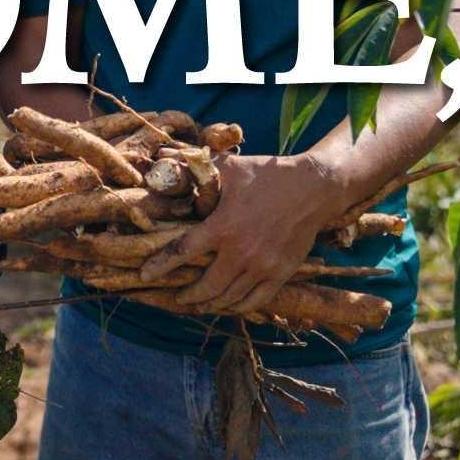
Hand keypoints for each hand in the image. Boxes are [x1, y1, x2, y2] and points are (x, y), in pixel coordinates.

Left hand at [142, 154, 346, 315]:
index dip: (160, 266)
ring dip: (209, 304)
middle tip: (177, 298)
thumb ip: (195, 165)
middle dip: (187, 296)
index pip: (182, 252)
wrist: (313, 188)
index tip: (145, 275)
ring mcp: (262, 266)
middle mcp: (240, 251)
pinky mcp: (280, 273)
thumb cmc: (268, 175)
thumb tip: (163, 153)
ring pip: (228, 297)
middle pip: (206, 286)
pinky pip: (254, 301)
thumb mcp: (230, 167)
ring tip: (199, 305)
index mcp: (222, 226)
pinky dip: (237, 307)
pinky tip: (228, 306)